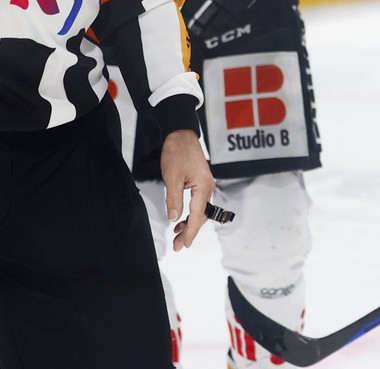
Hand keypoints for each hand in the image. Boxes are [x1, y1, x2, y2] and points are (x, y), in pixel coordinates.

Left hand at [160, 129, 214, 250]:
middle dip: (190, 231)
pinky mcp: (200, 182)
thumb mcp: (172, 177)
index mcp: (203, 186)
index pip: (198, 215)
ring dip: (190, 223)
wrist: (181, 134)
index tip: (184, 244)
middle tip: (178, 245)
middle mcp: (208, 187)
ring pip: (200, 210)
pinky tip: (181, 219)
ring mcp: (205, 185)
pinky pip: (198, 203)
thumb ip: (174, 199)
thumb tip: (174, 218)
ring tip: (178, 235)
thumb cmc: (177, 152)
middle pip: (201, 215)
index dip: (191, 231)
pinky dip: (190, 213)